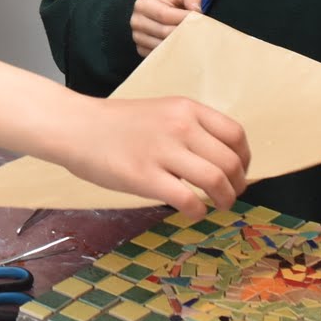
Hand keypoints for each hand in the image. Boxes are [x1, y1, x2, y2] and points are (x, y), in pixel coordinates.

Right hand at [55, 95, 249, 217]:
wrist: (76, 127)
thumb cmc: (116, 124)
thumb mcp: (161, 112)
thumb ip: (189, 128)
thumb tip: (219, 158)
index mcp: (186, 108)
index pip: (235, 134)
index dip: (245, 159)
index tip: (240, 173)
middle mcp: (180, 126)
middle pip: (230, 161)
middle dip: (238, 185)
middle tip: (231, 195)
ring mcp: (163, 151)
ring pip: (216, 181)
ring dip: (225, 199)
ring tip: (219, 206)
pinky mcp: (145, 177)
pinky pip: (188, 199)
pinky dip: (199, 211)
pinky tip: (193, 211)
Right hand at [131, 0, 201, 56]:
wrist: (152, 13)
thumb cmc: (166, 3)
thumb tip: (196, 11)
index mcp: (143, 4)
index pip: (164, 14)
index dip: (183, 18)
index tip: (198, 20)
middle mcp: (136, 21)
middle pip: (164, 32)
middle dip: (183, 33)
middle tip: (199, 33)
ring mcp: (137, 37)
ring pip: (162, 45)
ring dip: (179, 44)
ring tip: (192, 40)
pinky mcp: (141, 49)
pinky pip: (159, 54)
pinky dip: (172, 52)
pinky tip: (182, 47)